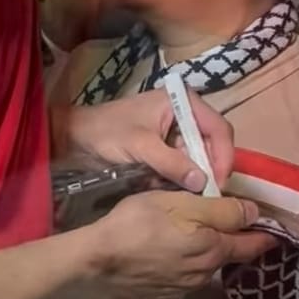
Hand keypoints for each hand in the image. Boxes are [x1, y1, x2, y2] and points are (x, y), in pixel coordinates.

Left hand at [61, 89, 233, 192]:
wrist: (75, 138)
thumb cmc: (106, 133)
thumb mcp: (140, 147)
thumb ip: (172, 163)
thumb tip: (203, 182)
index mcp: (181, 101)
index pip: (218, 128)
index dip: (224, 156)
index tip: (219, 183)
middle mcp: (184, 114)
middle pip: (212, 144)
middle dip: (210, 170)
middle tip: (208, 196)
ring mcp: (174, 132)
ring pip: (199, 158)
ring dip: (195, 177)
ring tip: (190, 197)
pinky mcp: (165, 149)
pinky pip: (184, 166)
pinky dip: (181, 180)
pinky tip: (175, 192)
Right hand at [91, 191, 273, 298]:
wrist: (99, 260)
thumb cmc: (141, 222)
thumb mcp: (182, 203)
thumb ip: (221, 210)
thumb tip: (254, 212)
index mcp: (214, 250)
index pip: (251, 245)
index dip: (265, 234)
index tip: (275, 227)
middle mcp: (205, 273)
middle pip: (230, 255)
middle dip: (239, 239)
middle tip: (242, 222)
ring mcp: (184, 286)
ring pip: (209, 264)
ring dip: (213, 249)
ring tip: (206, 231)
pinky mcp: (165, 291)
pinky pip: (189, 272)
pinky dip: (192, 258)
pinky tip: (179, 247)